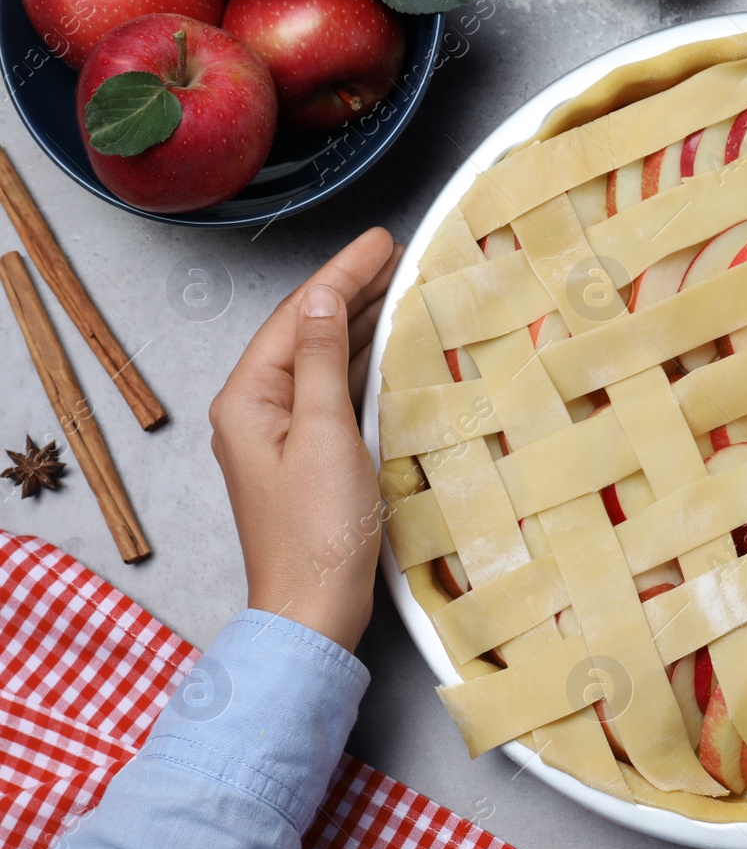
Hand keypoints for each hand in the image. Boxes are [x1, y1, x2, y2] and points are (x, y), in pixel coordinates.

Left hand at [209, 228, 401, 651]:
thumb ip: (318, 359)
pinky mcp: (307, 460)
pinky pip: (330, 393)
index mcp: (247, 399)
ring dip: (356, 323)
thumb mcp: (323, 433)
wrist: (313, 609)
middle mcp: (256, 411)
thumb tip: (320, 297)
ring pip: (319, 361)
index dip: (340, 273)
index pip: (295, 314)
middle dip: (349, 290)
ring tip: (396, 287)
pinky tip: (382, 350)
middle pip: (303, 332)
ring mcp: (280, 437)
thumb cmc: (317, 530)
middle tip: (397, 254)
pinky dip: (358, 364)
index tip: (383, 240)